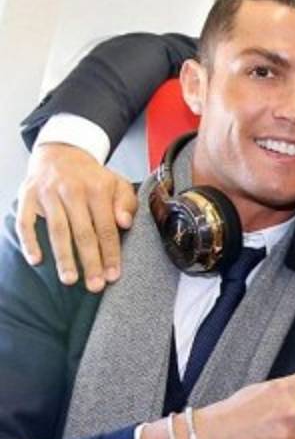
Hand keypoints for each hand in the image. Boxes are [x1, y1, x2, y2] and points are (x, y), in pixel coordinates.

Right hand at [17, 144, 136, 290]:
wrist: (61, 152)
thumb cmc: (93, 177)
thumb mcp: (117, 183)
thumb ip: (126, 203)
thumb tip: (125, 223)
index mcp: (98, 189)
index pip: (106, 227)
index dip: (110, 253)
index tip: (113, 276)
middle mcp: (72, 191)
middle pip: (83, 232)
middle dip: (90, 261)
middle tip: (95, 286)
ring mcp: (48, 193)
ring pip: (57, 230)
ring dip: (63, 257)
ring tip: (69, 280)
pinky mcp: (27, 196)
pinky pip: (26, 221)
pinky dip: (29, 241)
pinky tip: (36, 261)